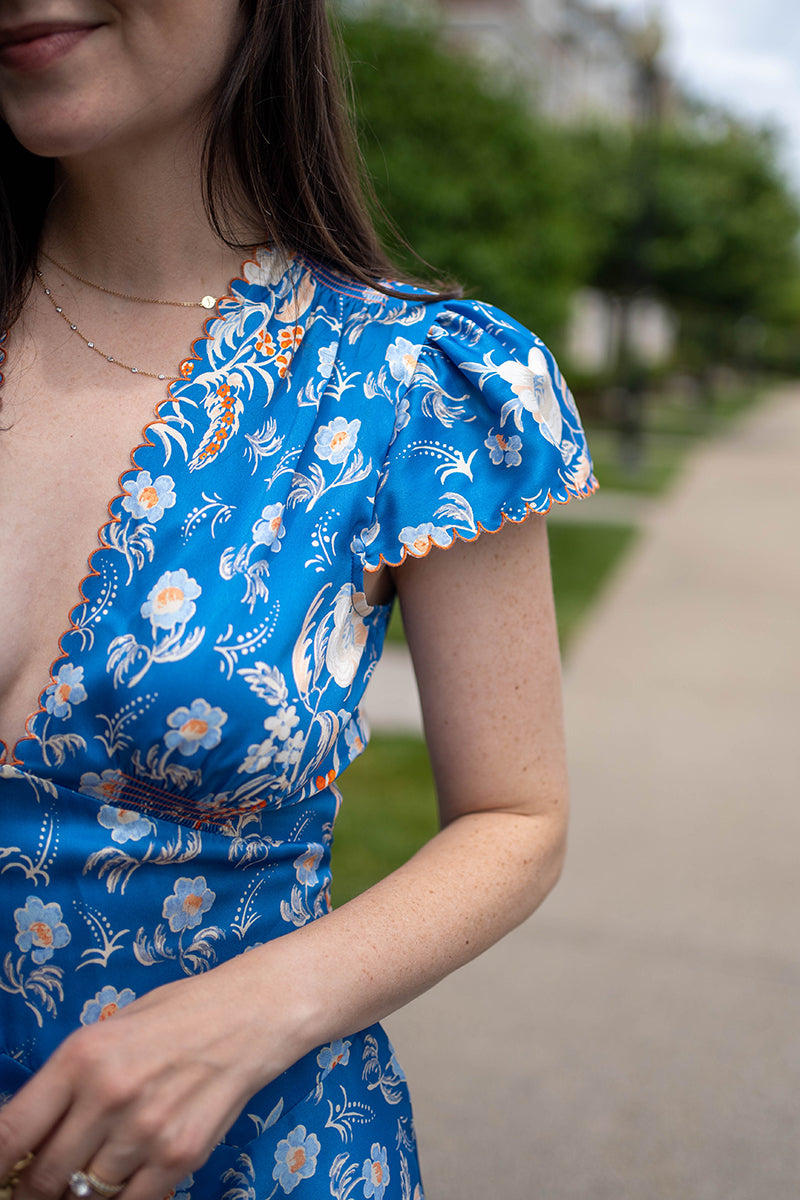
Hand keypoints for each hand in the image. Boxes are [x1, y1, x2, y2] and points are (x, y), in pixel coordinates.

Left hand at [0, 957, 296, 1199]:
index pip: (11, 1132)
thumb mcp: (112, 1028)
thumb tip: (31, 1134)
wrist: (252, 1012)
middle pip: (44, 1177)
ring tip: (95, 1169)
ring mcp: (145, 1131)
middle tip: (40, 1186)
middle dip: (34, 1190)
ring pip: (86, 1195)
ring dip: (82, 1193)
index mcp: (82, 1055)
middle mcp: (108, 1095)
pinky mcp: (179, 1156)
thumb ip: (70, 1079)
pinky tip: (126, 1178)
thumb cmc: (179, 1013)